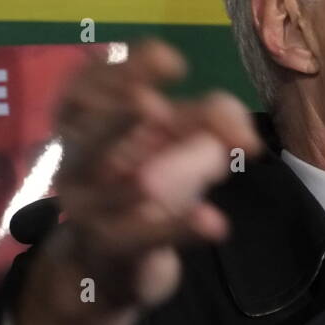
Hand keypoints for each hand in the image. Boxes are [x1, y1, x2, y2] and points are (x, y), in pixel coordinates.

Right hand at [16, 39, 262, 324]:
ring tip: (198, 167)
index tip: (175, 64)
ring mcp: (85, 206)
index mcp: (84, 120)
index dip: (123, 69)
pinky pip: (140, 237)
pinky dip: (178, 229)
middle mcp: (75, 158)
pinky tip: (213, 222)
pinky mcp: (107, 248)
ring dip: (152, 177)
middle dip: (117, 117)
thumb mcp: (179, 137)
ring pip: (111, 189)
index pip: (85, 85)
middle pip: (86, 131)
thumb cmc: (146, 177)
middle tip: (156, 109)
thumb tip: (249, 140)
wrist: (110, 260)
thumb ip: (215, 119)